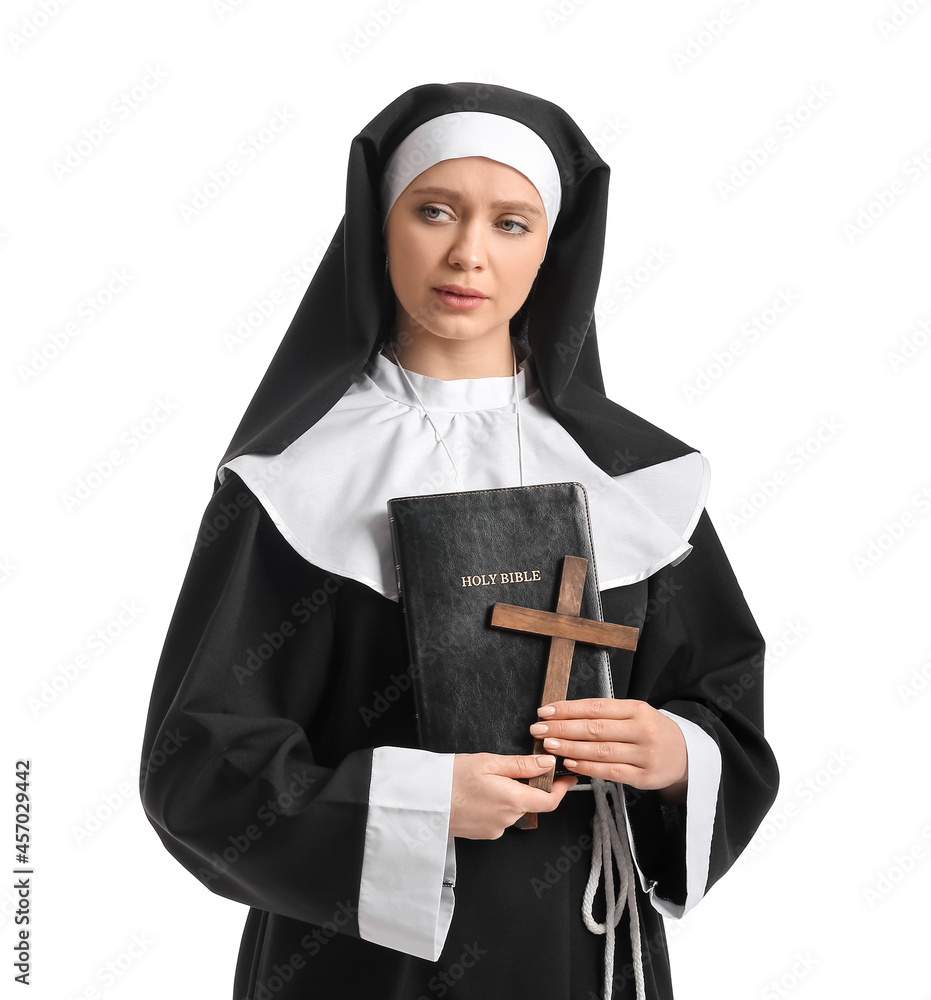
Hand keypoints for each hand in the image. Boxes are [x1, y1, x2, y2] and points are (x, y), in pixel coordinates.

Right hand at [449, 753, 577, 839]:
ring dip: (509, 795)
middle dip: (527, 786)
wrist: (424, 800)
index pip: (550, 801)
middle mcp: (508, 820)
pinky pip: (499, 818)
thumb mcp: (489, 762)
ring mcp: (495, 829)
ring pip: (513, 810)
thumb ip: (521, 764)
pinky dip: (496, 805)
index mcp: (513, 801)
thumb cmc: (452, 777)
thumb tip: (547, 763)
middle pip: (530, 803)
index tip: (567, 777)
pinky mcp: (483, 834)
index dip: (561, 789)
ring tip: (487, 779)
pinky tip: (479, 793)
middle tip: (511, 768)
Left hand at [529, 699, 688, 802]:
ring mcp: (644, 754)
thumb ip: (606, 714)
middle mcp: (642, 730)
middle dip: (562, 729)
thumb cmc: (652, 731)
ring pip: (600, 751)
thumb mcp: (635, 714)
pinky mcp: (643, 776)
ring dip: (570, 748)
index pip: (596, 707)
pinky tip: (571, 763)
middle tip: (539, 729)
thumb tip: (566, 715)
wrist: (685, 755)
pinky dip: (588, 768)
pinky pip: (610, 772)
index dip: (568, 709)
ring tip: (549, 745)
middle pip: (595, 728)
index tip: (545, 711)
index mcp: (637, 709)